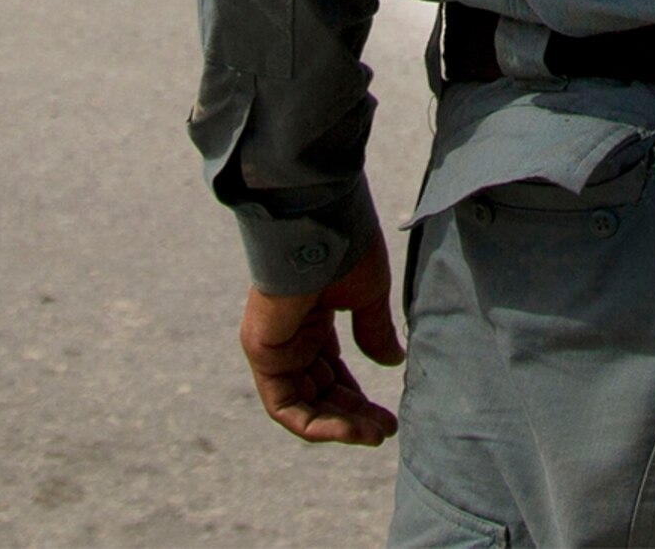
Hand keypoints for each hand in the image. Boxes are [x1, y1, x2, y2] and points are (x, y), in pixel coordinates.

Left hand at [240, 232, 403, 444]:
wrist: (318, 219)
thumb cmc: (344, 247)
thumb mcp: (367, 296)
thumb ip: (373, 331)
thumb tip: (391, 362)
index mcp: (312, 319)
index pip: (331, 371)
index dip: (358, 397)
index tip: (388, 416)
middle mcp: (290, 336)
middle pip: (319, 391)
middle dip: (353, 415)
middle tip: (385, 430)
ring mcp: (274, 346)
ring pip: (303, 404)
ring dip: (339, 424)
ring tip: (374, 434)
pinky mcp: (262, 352)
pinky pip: (285, 405)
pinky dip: (315, 424)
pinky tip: (350, 430)